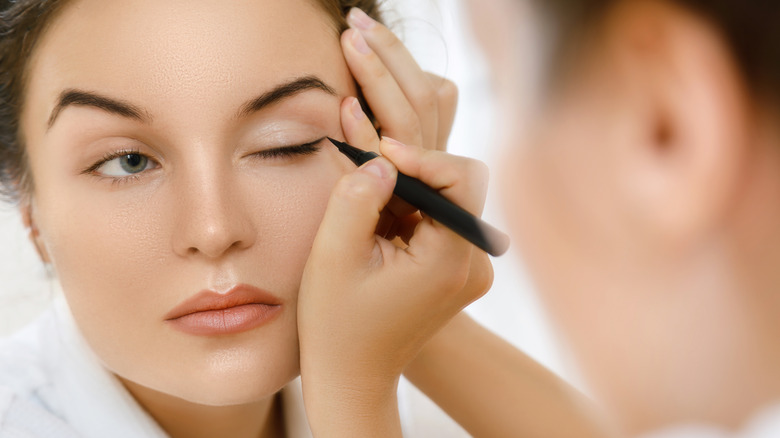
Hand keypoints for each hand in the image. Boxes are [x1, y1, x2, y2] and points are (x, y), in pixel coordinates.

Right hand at [298, 135, 490, 435]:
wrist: (353, 378)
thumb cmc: (337, 325)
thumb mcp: (333, 256)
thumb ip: (356, 197)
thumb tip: (382, 158)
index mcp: (451, 261)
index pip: (463, 178)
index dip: (421, 155)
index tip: (377, 152)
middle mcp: (474, 263)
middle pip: (456, 185)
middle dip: (410, 173)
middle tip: (363, 176)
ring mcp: (469, 269)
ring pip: (445, 200)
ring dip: (405, 194)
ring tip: (363, 213)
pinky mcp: (457, 270)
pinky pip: (438, 221)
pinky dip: (408, 213)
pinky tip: (375, 231)